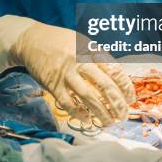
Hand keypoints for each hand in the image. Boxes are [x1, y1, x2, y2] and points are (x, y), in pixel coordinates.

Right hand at [9, 22, 134, 125]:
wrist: (31, 40)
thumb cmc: (61, 41)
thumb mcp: (82, 41)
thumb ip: (97, 56)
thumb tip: (116, 76)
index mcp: (90, 49)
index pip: (113, 69)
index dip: (124, 85)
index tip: (130, 97)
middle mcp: (79, 61)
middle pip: (104, 85)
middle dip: (117, 103)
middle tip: (123, 115)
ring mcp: (66, 74)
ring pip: (88, 97)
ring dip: (101, 112)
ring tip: (109, 122)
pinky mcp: (53, 84)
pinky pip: (68, 102)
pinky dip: (79, 113)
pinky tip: (88, 120)